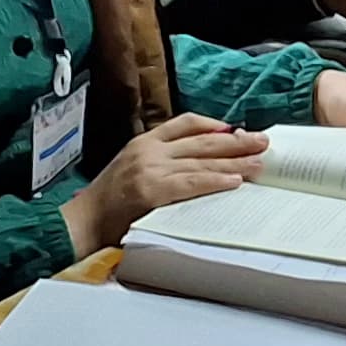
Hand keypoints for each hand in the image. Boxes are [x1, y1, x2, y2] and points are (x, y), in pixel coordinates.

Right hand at [61, 113, 266, 255]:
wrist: (82, 222)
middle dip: (236, 141)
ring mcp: (151, 169)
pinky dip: (215, 181)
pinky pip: (192, 183)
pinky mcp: (152, 191)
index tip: (238, 129)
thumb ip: (161, 162)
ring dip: (235, 162)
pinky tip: (235, 181)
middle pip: (202, 140)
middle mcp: (150, 150)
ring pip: (202, 161)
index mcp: (144, 142)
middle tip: (263, 142)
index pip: (186, 123)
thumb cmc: (109, 203)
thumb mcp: (132, 168)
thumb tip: (200, 164)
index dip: (215, 125)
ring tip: (259, 162)